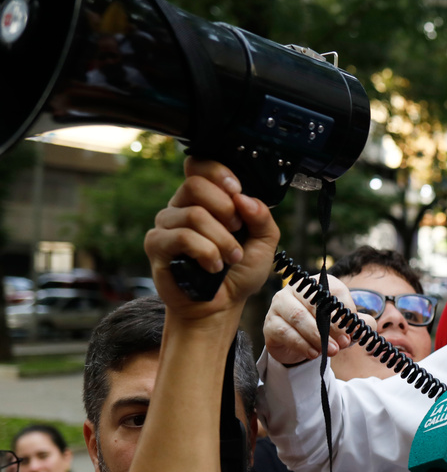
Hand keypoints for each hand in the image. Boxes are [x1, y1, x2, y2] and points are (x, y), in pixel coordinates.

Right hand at [144, 158, 279, 319]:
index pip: (199, 165)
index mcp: (205, 199)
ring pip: (194, 214)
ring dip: (222, 239)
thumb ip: (262, 217)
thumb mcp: (264, 243)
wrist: (221, 305)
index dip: (218, 172)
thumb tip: (245, 198)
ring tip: (231, 257)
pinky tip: (213, 266)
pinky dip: (206, 252)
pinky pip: (182, 237)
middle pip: (194, 184)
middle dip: (225, 208)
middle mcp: (182, 206)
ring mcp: (166, 224)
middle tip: (236, 229)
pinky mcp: (156, 245)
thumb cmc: (238, 272)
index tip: (237, 190)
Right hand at [263, 274, 373, 364]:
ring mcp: (280, 305)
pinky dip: (302, 344)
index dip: (344, 310)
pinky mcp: (270, 323)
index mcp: (317, 284)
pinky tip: (314, 354)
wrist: (298, 345)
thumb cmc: (323, 329)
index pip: (333, 290)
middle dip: (331, 326)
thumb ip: (357, 323)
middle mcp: (295, 289)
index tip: (353, 329)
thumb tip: (364, 326)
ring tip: (332, 351)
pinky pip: (285, 332)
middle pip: (314, 303)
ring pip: (298, 317)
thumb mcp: (343, 326)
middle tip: (344, 344)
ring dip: (317, 336)